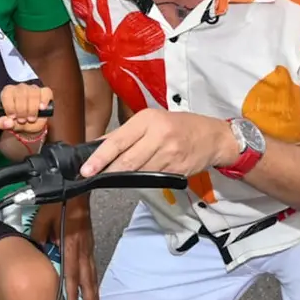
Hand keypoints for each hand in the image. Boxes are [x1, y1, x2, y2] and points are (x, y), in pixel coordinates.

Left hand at [0, 84, 52, 135]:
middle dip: (22, 109)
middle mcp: (20, 88)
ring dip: (32, 108)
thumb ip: (1, 123)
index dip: (10, 106)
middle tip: (22, 120)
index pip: (7, 93)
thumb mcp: (4, 124)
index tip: (12, 117)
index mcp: (8, 92)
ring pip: (33, 93)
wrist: (28, 125)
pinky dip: (44, 100)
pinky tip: (41, 108)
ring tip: (31, 119)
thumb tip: (8, 122)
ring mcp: (33, 89)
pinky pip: (46, 92)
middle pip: (21, 93)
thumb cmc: (14, 121)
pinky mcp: (44, 93)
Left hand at [29, 199, 98, 299]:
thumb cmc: (59, 201)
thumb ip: (39, 237)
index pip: (71, 272)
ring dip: (94, 292)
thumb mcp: (42, 218)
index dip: (71, 291)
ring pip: (92, 273)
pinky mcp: (90, 241)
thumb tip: (38, 253)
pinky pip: (93, 264)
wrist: (76, 187)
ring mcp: (88, 245)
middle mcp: (82, 247)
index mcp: (70, 242)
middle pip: (87, 278)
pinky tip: (93, 286)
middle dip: (89, 299)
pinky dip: (94, 278)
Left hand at [80, 109, 238, 177]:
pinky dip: (143, 179)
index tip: (86, 169)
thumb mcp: (151, 120)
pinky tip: (139, 177)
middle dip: (108, 171)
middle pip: (128, 160)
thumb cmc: (178, 126)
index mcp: (147, 120)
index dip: (100, 157)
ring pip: (140, 172)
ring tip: (114, 177)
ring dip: (125, 177)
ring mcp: (170, 154)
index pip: (118, 141)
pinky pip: (154, 178)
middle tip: (93, 177)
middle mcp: (159, 135)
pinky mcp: (178, 169)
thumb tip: (97, 145)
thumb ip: (124, 133)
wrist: (213, 136)